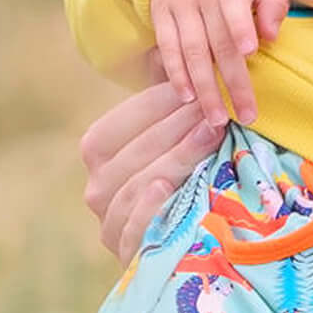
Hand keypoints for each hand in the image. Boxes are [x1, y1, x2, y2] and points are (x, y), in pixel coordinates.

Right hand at [81, 84, 225, 262]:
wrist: (190, 246)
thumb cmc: (186, 178)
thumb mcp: (176, 141)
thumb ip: (170, 106)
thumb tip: (171, 57)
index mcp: (100, 157)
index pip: (117, 125)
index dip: (155, 104)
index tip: (197, 87)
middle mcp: (97, 189)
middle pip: (130, 154)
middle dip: (174, 127)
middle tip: (215, 109)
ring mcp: (110, 224)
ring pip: (134, 187)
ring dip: (175, 158)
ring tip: (210, 135)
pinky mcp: (128, 255)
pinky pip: (132, 230)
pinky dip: (148, 209)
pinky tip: (167, 188)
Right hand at [150, 0, 284, 125]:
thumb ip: (272, 1)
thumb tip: (271, 37)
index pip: (234, 2)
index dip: (241, 24)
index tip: (249, 50)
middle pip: (217, 41)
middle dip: (232, 81)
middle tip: (246, 114)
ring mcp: (177, 5)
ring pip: (191, 51)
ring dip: (204, 87)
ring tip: (216, 118)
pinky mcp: (159, 15)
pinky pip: (167, 48)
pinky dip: (175, 74)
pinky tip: (186, 98)